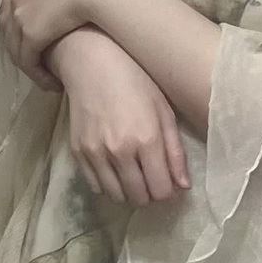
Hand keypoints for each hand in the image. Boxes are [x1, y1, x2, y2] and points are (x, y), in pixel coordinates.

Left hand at [0, 0, 123, 88]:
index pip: (15, 6)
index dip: (21, 24)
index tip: (35, 38)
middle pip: (9, 29)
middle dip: (20, 48)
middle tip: (37, 64)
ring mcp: (21, 17)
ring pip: (17, 49)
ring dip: (31, 67)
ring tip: (46, 78)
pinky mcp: (31, 35)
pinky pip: (28, 61)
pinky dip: (39, 75)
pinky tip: (52, 83)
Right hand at [48, 26, 190, 205]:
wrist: (93, 64)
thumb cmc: (137, 82)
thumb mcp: (164, 111)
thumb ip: (175, 151)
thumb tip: (183, 186)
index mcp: (147, 140)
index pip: (162, 190)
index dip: (169, 191)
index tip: (170, 182)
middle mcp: (120, 152)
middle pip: (139, 198)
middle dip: (151, 194)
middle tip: (154, 179)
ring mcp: (96, 154)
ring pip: (116, 197)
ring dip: (130, 192)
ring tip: (136, 176)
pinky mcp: (78, 153)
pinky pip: (96, 187)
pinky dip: (109, 186)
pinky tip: (117, 170)